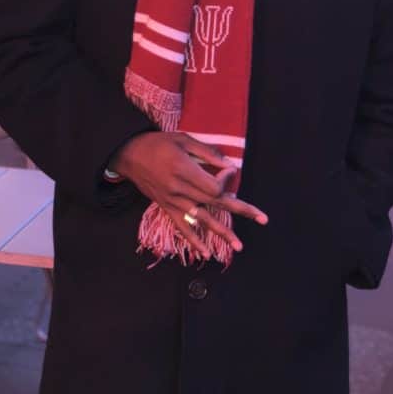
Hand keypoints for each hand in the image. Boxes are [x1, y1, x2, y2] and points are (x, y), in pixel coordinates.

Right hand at [111, 132, 267, 258]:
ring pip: (202, 220)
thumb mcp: (182, 139)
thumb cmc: (157, 143)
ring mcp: (173, 201)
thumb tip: (228, 164)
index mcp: (184, 170)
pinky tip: (205, 254)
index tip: (230, 170)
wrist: (129, 155)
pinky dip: (194, 241)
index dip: (226, 180)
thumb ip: (206, 153)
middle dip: (241, 209)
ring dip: (222, 233)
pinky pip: (182, 227)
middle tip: (263, 218)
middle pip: (216, 203)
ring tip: (238, 246)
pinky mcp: (167, 207)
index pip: (213, 185)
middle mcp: (180, 189)